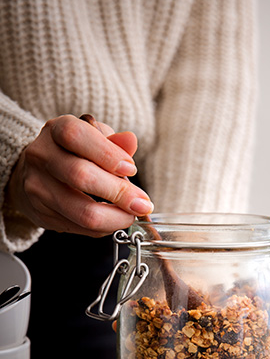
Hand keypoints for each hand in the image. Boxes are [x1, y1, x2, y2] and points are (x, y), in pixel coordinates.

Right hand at [4, 114, 152, 235]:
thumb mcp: (93, 139)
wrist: (37, 174)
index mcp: (55, 130)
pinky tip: (113, 221)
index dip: (108, 154)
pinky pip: (81, 227)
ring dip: (115, 218)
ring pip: (82, 211)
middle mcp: (41, 157)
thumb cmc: (72, 153)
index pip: (77, 137)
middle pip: (81, 176)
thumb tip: (130, 141)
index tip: (131, 169)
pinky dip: (104, 228)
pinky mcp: (42, 215)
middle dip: (119, 193)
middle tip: (142, 203)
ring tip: (131, 215)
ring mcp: (38, 188)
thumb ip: (113, 142)